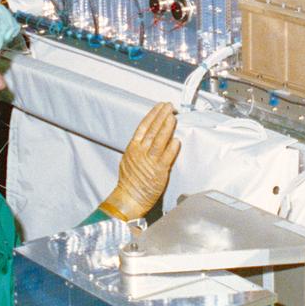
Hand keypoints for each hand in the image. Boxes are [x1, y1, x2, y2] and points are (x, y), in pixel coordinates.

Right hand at [101, 102, 180, 220]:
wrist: (128, 199)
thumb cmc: (129, 182)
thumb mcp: (128, 160)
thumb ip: (138, 148)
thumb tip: (146, 138)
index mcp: (133, 148)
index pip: (143, 126)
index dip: (153, 115)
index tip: (159, 107)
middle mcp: (140, 152)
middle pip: (152, 129)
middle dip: (162, 115)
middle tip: (169, 106)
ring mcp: (150, 161)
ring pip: (159, 140)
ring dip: (167, 127)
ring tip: (173, 117)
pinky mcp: (159, 171)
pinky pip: (167, 157)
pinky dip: (172, 148)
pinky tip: (177, 139)